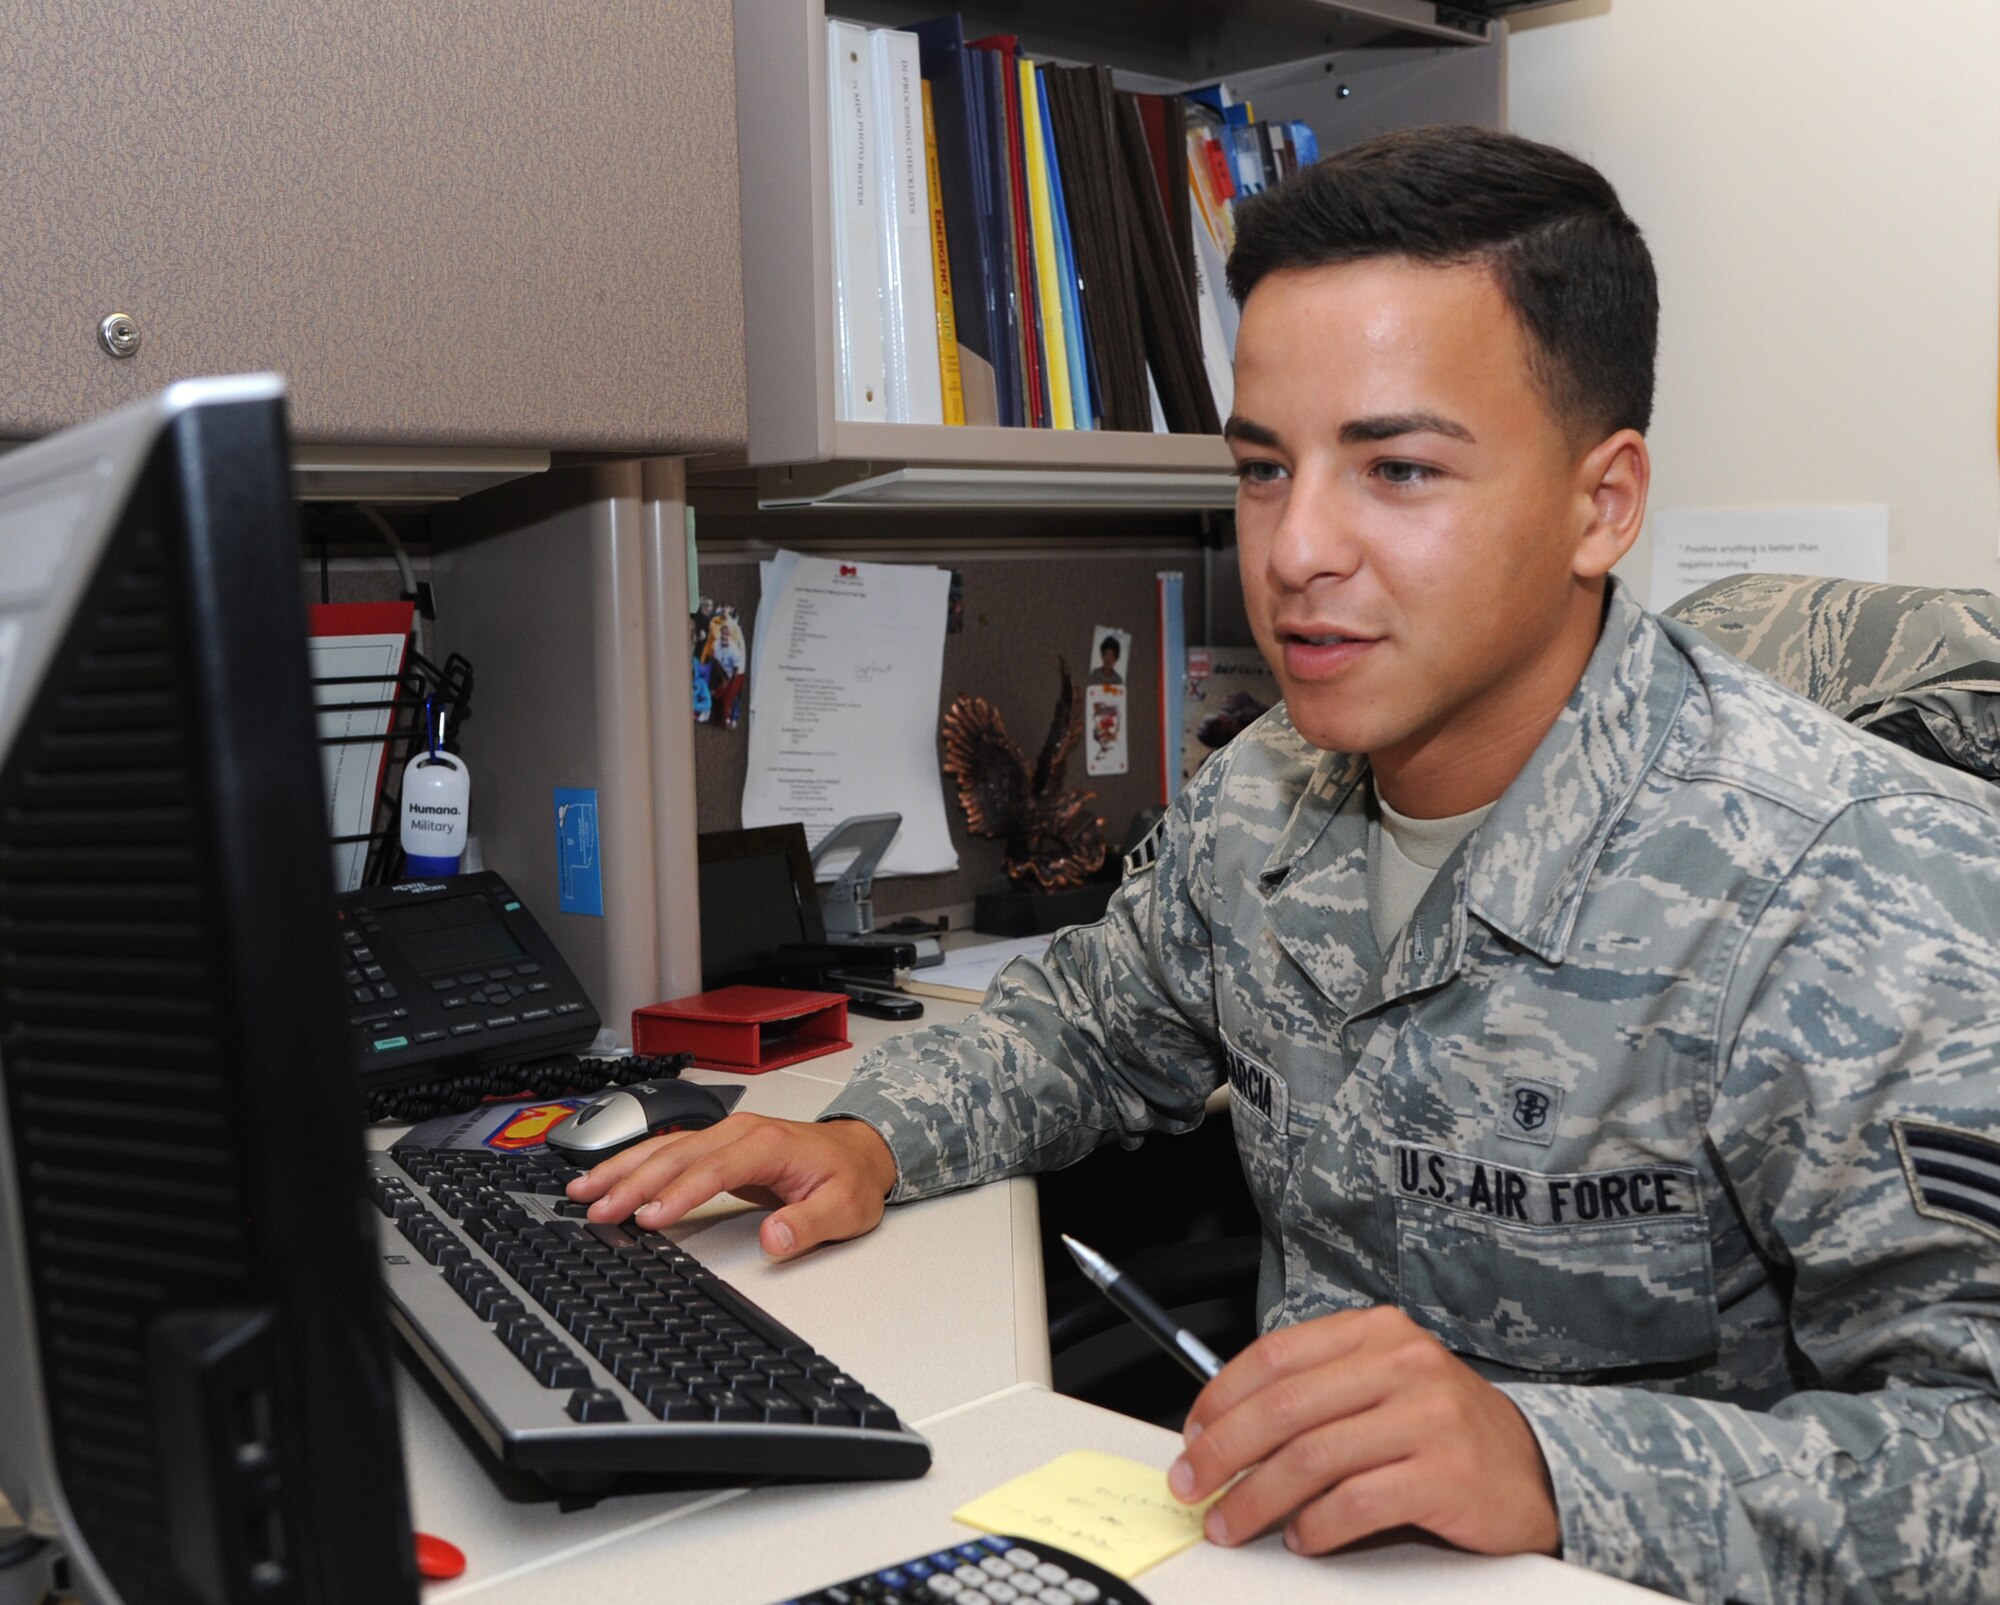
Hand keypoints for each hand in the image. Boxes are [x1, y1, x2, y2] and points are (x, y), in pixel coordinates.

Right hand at [563, 1114, 898, 1260]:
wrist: (861, 1151)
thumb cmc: (851, 1179)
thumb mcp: (843, 1209)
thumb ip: (808, 1224)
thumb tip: (773, 1237)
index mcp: (767, 1144)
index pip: (713, 1169)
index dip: (678, 1193)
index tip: (649, 1218)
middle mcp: (740, 1132)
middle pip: (676, 1155)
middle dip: (632, 1182)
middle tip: (596, 1210)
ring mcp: (725, 1134)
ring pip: (664, 1147)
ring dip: (622, 1169)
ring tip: (582, 1191)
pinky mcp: (716, 1145)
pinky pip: (668, 1150)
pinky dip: (633, 1164)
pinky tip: (606, 1178)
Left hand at [1166, 1305, 1559, 1557]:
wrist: (1537, 1470)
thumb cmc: (1443, 1431)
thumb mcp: (1382, 1386)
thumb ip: (1318, 1392)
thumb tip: (1226, 1427)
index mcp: (1376, 1332)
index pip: (1276, 1356)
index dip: (1221, 1397)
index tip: (1192, 1434)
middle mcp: (1401, 1363)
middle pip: (1284, 1407)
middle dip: (1225, 1451)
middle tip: (1193, 1484)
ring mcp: (1426, 1417)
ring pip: (1312, 1457)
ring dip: (1258, 1498)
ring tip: (1232, 1523)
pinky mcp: (1444, 1473)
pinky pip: (1357, 1501)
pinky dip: (1317, 1526)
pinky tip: (1302, 1539)